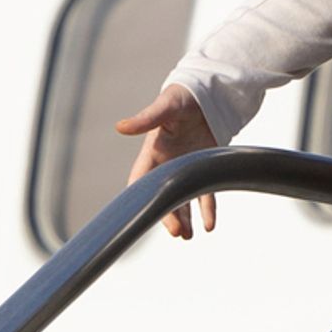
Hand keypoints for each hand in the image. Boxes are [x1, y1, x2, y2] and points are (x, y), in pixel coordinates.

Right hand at [112, 86, 222, 238]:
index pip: (140, 181)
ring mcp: (186, 170)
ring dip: (183, 219)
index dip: (139, 198)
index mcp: (152, 152)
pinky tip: (209, 226)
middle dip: (167, 215)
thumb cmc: (182, 98)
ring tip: (185, 237)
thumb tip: (121, 126)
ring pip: (182, 200)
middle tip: (176, 233)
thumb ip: (146, 119)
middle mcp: (167, 165)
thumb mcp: (165, 107)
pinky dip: (207, 210)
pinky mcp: (205, 170)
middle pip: (163, 196)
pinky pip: (205, 195)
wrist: (207, 94)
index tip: (140, 216)